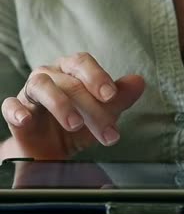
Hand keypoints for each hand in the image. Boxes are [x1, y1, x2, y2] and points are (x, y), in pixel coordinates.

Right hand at [1, 52, 144, 159]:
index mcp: (72, 70)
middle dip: (92, 107)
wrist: (53, 150)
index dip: (97, 76)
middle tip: (107, 129)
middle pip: (69, 82)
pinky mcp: (15, 111)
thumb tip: (140, 81)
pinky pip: (10, 105)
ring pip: (41, 86)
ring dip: (61, 105)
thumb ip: (121, 97)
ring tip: (75, 124)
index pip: (82, 62)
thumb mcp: (105, 112)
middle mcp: (51, 75)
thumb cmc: (81, 123)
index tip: (111, 95)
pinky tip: (26, 119)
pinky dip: (17, 111)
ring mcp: (30, 92)